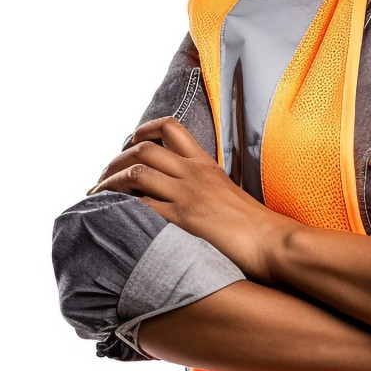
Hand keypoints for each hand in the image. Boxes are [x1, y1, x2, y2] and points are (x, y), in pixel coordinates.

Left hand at [87, 116, 294, 281]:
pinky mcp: (183, 218)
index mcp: (206, 165)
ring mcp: (188, 194)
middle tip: (102, 179)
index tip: (130, 143)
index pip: (170, 128)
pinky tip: (112, 219)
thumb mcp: (229, 194)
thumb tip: (190, 198)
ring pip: (135, 174)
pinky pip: (141, 206)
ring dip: (108, 184)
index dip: (142, 130)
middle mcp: (194, 173)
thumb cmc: (257, 227)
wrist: (274, 243)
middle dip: (114, 161)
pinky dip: (120, 210)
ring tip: (97, 198)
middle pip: (143, 149)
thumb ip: (207, 189)